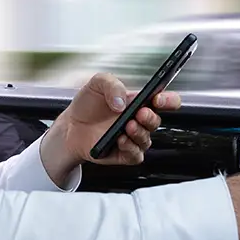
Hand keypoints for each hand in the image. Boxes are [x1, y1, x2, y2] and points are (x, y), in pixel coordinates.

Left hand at [42, 73, 180, 179]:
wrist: (71, 125)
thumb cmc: (88, 104)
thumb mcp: (97, 84)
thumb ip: (111, 84)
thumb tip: (122, 102)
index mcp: (140, 102)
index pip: (166, 101)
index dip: (168, 100)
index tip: (158, 98)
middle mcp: (139, 121)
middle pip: (156, 121)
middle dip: (150, 117)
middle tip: (139, 113)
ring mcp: (133, 139)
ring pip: (146, 140)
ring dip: (139, 133)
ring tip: (127, 126)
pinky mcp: (124, 154)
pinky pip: (135, 155)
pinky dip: (130, 148)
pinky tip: (120, 140)